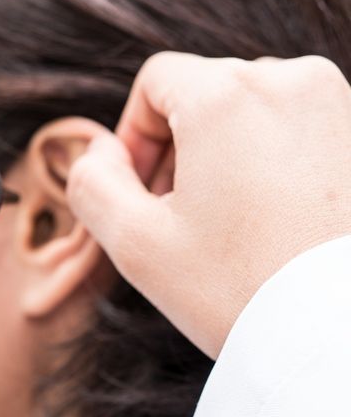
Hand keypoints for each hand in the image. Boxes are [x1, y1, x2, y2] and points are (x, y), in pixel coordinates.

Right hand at [67, 52, 350, 357]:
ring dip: (226, 153)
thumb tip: (101, 151)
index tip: (140, 194)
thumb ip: (91, 183)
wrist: (345, 336)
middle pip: (205, 91)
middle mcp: (290, 81)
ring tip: (228, 223)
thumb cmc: (242, 290)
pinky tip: (272, 222)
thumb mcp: (135, 244)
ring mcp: (339, 104)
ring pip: (253, 109)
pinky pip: (299, 128)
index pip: (155, 80)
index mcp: (226, 95)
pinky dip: (273, 161)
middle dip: (179, 147)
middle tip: (177, 218)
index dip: (133, 136)